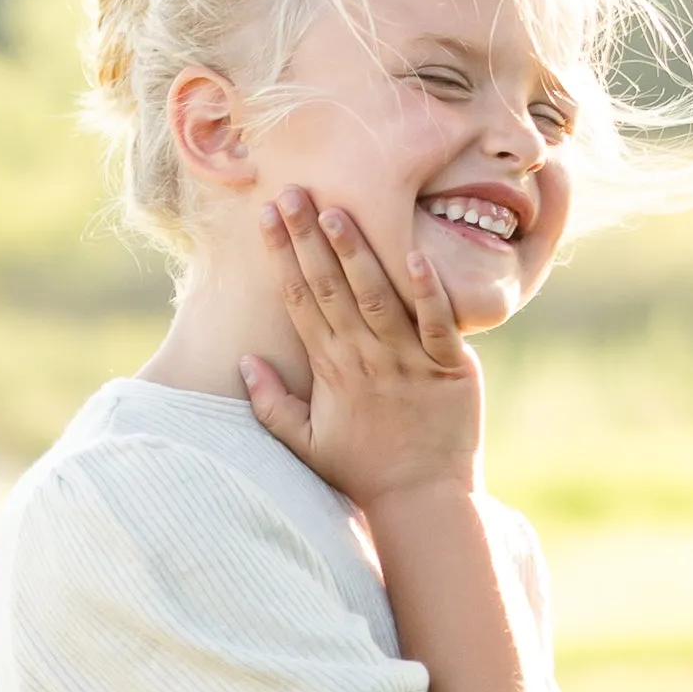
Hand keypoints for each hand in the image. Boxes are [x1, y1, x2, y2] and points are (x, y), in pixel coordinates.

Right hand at [239, 191, 481, 507]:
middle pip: (330, 288)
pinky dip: (428, 292)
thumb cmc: (364, 470)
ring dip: (357, 253)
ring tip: (338, 210)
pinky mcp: (449, 369)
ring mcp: (407, 362)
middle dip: (309, 238)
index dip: (282, 255)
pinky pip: (438, 324)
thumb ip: (272, 404)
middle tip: (294, 191)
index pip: (299, 300)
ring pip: (377, 298)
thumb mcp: (307, 444)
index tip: (267, 213)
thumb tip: (244, 361)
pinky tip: (416, 256)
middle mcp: (364, 359)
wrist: (422, 501)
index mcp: (331, 369)